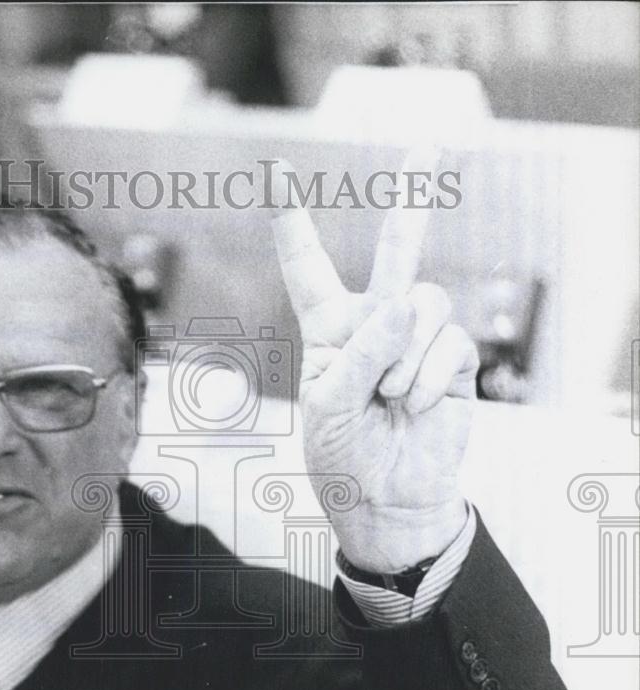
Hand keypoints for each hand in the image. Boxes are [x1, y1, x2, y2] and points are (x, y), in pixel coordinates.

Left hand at [270, 149, 478, 572]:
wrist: (387, 502)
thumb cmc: (343, 457)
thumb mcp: (329, 407)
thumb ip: (360, 355)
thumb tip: (405, 307)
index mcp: (328, 331)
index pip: (309, 268)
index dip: (295, 225)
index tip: (280, 172)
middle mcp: (374, 324)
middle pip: (395, 252)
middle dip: (409, 201)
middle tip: (426, 144)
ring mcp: (417, 341)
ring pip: (424, 302)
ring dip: (404, 357)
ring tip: (391, 398)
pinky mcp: (453, 361)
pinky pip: (449, 342)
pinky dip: (428, 377)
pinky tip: (414, 406)